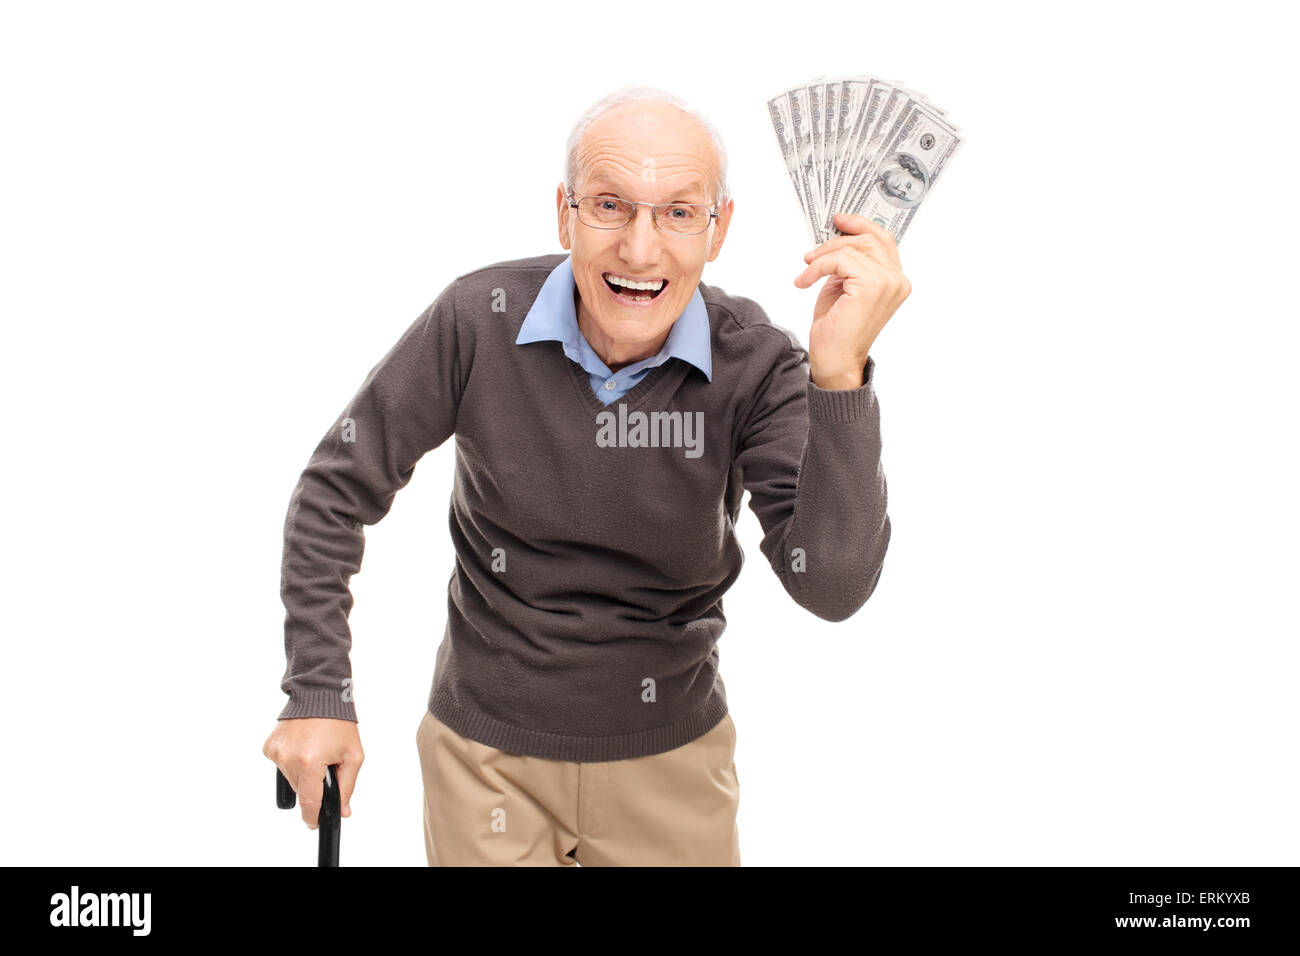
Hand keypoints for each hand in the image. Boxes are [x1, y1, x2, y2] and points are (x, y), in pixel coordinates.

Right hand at [263, 718, 363, 828]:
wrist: (319, 694)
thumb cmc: (339, 723)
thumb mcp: (352, 756)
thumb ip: (347, 786)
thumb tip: (342, 811)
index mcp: (309, 763)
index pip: (309, 802)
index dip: (313, 817)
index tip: (315, 823)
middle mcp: (288, 759)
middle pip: (301, 790)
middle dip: (314, 785)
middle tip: (326, 766)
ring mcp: (276, 753)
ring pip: (290, 778)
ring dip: (303, 773)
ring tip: (315, 752)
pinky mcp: (269, 747)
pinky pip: (281, 764)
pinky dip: (292, 761)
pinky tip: (303, 746)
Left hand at [794, 213, 910, 388]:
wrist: (834, 360)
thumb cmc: (837, 327)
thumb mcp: (843, 286)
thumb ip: (850, 262)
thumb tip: (837, 235)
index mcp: (895, 280)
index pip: (884, 239)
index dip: (861, 225)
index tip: (838, 219)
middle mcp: (897, 280)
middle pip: (870, 238)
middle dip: (836, 240)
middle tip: (811, 253)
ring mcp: (888, 283)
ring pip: (853, 248)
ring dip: (823, 255)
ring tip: (806, 270)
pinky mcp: (871, 286)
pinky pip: (840, 260)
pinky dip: (817, 267)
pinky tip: (804, 281)